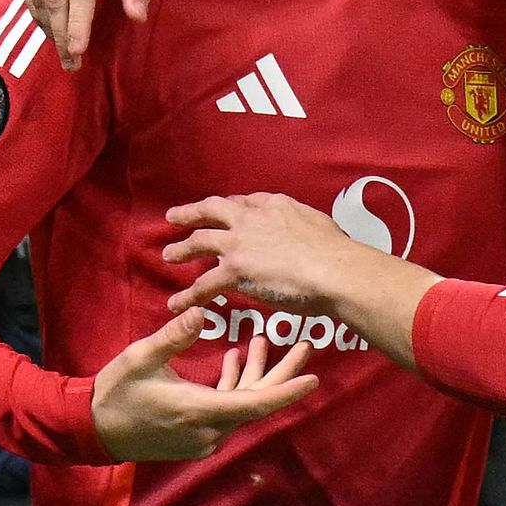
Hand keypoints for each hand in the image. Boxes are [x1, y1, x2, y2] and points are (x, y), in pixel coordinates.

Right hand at [91, 310, 316, 461]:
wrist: (91, 430)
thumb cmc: (115, 392)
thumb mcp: (141, 358)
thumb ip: (174, 336)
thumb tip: (199, 313)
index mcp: (199, 412)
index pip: (255, 403)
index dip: (286, 390)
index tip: (313, 379)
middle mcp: (209, 430)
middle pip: (256, 402)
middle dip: (281, 373)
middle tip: (305, 344)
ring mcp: (203, 436)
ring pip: (242, 404)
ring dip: (254, 375)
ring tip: (261, 340)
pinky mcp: (196, 435)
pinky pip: (227, 410)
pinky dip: (235, 386)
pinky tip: (235, 359)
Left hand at [163, 193, 358, 314]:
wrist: (334, 270)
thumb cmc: (337, 252)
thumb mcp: (318, 224)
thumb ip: (303, 227)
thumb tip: (306, 237)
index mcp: (275, 206)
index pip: (244, 202)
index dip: (230, 207)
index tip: (223, 211)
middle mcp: (252, 219)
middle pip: (213, 210)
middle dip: (191, 213)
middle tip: (174, 217)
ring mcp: (240, 243)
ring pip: (200, 242)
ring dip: (181, 249)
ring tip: (168, 254)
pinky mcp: (235, 271)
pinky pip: (204, 284)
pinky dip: (188, 295)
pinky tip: (176, 303)